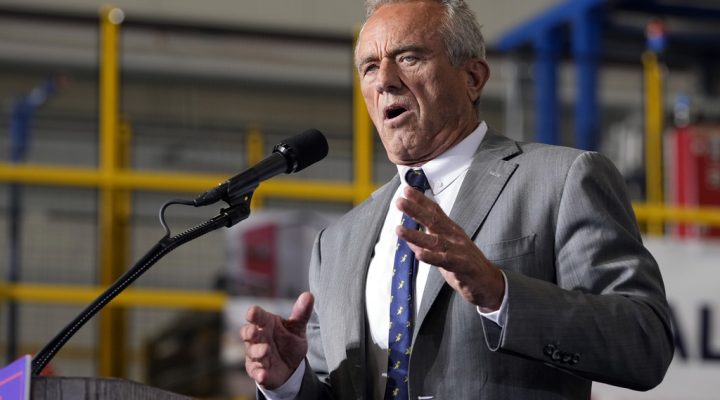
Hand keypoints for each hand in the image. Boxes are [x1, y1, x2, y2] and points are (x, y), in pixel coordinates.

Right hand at [241, 292, 313, 388]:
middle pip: (248, 333)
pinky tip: (263, 374)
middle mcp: (258, 338)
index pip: (257, 316)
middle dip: (249, 332)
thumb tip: (309, 295)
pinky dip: (259, 373)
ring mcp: (256, 355)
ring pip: (252, 352)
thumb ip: (301, 313)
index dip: (254, 314)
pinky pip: (256, 372)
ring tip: (266, 350)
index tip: (253, 312)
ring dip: (257, 351)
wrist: (290, 366)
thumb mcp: (297, 328)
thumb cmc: (289, 342)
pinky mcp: (257, 370)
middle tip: (254, 331)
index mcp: (266, 324)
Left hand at [396, 187, 504, 310]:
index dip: (421, 200)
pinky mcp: (461, 265)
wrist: (489, 282)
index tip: (406, 190)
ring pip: (434, 240)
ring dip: (415, 235)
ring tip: (399, 229)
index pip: (435, 211)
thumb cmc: (465, 265)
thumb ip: (429, 243)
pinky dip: (431, 257)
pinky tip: (419, 254)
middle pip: (433, 221)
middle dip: (415, 210)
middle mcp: (454, 237)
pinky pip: (444, 260)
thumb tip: (409, 239)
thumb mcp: (445, 251)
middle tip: (400, 202)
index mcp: (451, 230)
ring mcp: (459, 250)